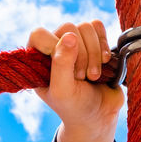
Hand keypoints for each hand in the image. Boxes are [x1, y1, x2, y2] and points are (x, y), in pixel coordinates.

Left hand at [27, 21, 125, 141]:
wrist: (99, 115)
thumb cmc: (74, 107)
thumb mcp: (62, 91)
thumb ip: (61, 64)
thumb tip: (69, 35)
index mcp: (37, 58)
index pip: (39, 34)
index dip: (54, 48)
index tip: (67, 71)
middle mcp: (54, 46)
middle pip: (68, 28)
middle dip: (81, 55)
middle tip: (82, 77)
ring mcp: (75, 42)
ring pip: (85, 27)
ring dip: (94, 53)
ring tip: (93, 75)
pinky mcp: (94, 41)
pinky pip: (98, 26)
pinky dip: (104, 44)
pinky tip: (104, 62)